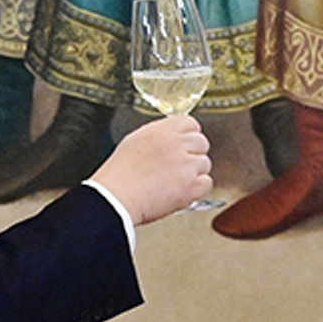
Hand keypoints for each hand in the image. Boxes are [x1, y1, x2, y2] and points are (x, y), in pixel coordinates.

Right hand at [89, 114, 212, 222]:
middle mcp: (176, 144)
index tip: (186, 143)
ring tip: (174, 182)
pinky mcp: (191, 185)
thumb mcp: (135, 141)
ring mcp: (186, 165)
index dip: (188, 135)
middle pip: (201, 142)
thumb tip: (173, 136)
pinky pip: (206, 183)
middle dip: (192, 154)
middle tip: (178, 166)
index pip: (190, 123)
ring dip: (194, 173)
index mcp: (162, 131)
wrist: (116, 198)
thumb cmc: (119, 175)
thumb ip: (158, 136)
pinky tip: (180, 191)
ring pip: (205, 163)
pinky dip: (197, 189)